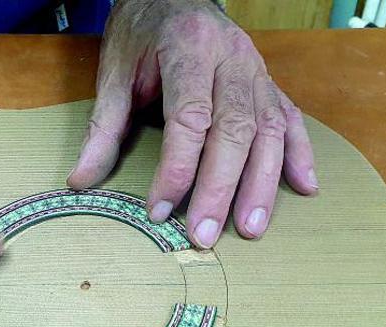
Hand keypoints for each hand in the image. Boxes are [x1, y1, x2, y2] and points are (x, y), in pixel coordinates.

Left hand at [67, 0, 317, 247]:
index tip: (158, 209)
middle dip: (219, 189)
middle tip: (203, 235)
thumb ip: (103, 127)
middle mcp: (232, 59)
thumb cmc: (141, 32)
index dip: (176, 169)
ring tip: (250, 228)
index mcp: (189, 50)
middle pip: (235, 131)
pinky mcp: (268, 81)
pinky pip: (290, 118)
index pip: (190, 119)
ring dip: (261, 184)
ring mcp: (256, 70)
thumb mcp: (113, 71)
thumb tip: (82, 180)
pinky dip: (298, 154)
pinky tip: (304, 188)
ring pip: (269, 130)